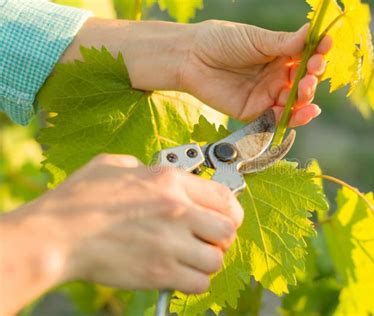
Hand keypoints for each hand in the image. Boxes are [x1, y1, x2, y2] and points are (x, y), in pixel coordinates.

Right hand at [1, 154, 242, 313]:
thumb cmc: (78, 201)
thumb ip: (140, 166)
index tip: (224, 218)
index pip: (225, 196)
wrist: (55, 236)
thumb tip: (148, 171)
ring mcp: (171, 243)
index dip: (230, 211)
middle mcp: (177, 209)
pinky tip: (179, 274)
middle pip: (228, 229)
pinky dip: (194, 282)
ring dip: (207, 261)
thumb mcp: (112, 165)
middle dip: (221, 237)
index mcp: (169, 181)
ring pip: (217, 258)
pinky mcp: (160, 272)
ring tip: (191, 259)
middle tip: (207, 240)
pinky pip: (199, 283)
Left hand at [181, 21, 331, 125]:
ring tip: (305, 91)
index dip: (317, 54)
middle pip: (303, 82)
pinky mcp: (254, 112)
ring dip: (305, 99)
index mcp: (279, 55)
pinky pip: (277, 119)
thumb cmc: (221, 41)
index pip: (306, 57)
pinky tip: (302, 112)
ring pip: (294, 102)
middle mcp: (276, 76)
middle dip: (312, 78)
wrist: (192, 58)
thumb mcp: (256, 38)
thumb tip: (312, 32)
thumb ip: (284, 42)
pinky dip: (292, 118)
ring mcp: (266, 94)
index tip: (324, 47)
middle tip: (311, 72)